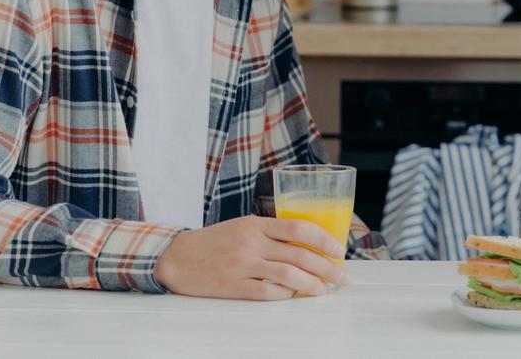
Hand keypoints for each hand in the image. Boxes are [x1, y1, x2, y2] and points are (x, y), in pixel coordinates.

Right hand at [154, 216, 349, 299]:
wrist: (176, 257)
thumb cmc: (214, 241)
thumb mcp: (243, 226)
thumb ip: (270, 233)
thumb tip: (307, 246)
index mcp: (256, 224)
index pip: (299, 228)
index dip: (324, 239)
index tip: (340, 249)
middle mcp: (252, 242)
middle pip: (299, 254)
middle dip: (327, 267)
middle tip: (344, 277)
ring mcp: (242, 265)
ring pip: (288, 274)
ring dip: (312, 285)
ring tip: (325, 291)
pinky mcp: (233, 286)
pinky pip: (267, 292)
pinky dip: (285, 295)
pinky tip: (295, 296)